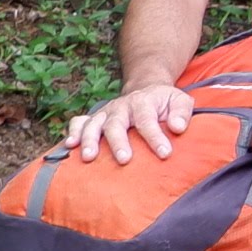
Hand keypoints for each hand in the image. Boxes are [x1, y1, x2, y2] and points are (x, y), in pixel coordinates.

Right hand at [65, 82, 194, 162]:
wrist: (146, 91)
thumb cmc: (164, 102)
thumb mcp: (180, 101)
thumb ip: (182, 112)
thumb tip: (178, 127)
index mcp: (143, 102)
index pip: (148, 120)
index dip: (155, 137)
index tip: (164, 154)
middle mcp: (121, 107)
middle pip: (116, 124)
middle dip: (119, 142)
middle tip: (124, 160)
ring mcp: (106, 113)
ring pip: (93, 124)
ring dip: (89, 140)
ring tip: (88, 157)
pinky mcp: (95, 119)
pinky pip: (78, 122)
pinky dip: (73, 133)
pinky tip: (69, 146)